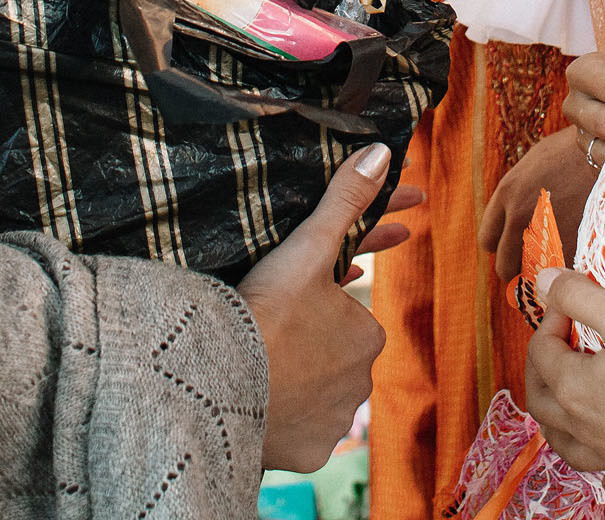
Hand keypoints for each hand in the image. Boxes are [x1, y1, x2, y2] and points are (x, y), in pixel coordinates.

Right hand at [236, 143, 415, 472]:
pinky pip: (302, 432)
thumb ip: (346, 201)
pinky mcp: (311, 454)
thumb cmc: (266, 312)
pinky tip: (263, 403)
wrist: (221, 385)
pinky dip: (287, 419)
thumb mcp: (307, 248)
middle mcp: (363, 383)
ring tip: (261, 367)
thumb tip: (382, 151)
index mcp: (369, 334)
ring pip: (319, 393)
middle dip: (310, 344)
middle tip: (269, 333)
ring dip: (299, 381)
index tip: (285, 304)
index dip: (317, 302)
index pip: (346, 314)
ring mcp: (337, 422)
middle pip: (333, 355)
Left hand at [478, 126, 600, 279]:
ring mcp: (547, 235)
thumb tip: (509, 219)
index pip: (487, 240)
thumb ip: (515, 195)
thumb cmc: (575, 152)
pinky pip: (561, 276)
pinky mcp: (574, 248)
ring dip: (542, 275)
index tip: (515, 245)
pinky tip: (576, 266)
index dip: (502, 245)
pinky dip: (566, 276)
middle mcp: (520, 217)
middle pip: (504, 266)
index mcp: (507, 193)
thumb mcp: (533, 163)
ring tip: (557, 267)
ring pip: (531, 277)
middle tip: (537, 261)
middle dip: (518, 266)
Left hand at [523, 268, 604, 498]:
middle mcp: (581, 428)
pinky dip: (600, 462)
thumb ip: (582, 298)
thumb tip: (544, 281)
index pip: (541, 348)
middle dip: (540, 365)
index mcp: (573, 388)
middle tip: (557, 342)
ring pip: (563, 442)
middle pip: (539, 398)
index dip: (552, 316)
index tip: (572, 300)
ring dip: (555, 418)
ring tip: (564, 398)